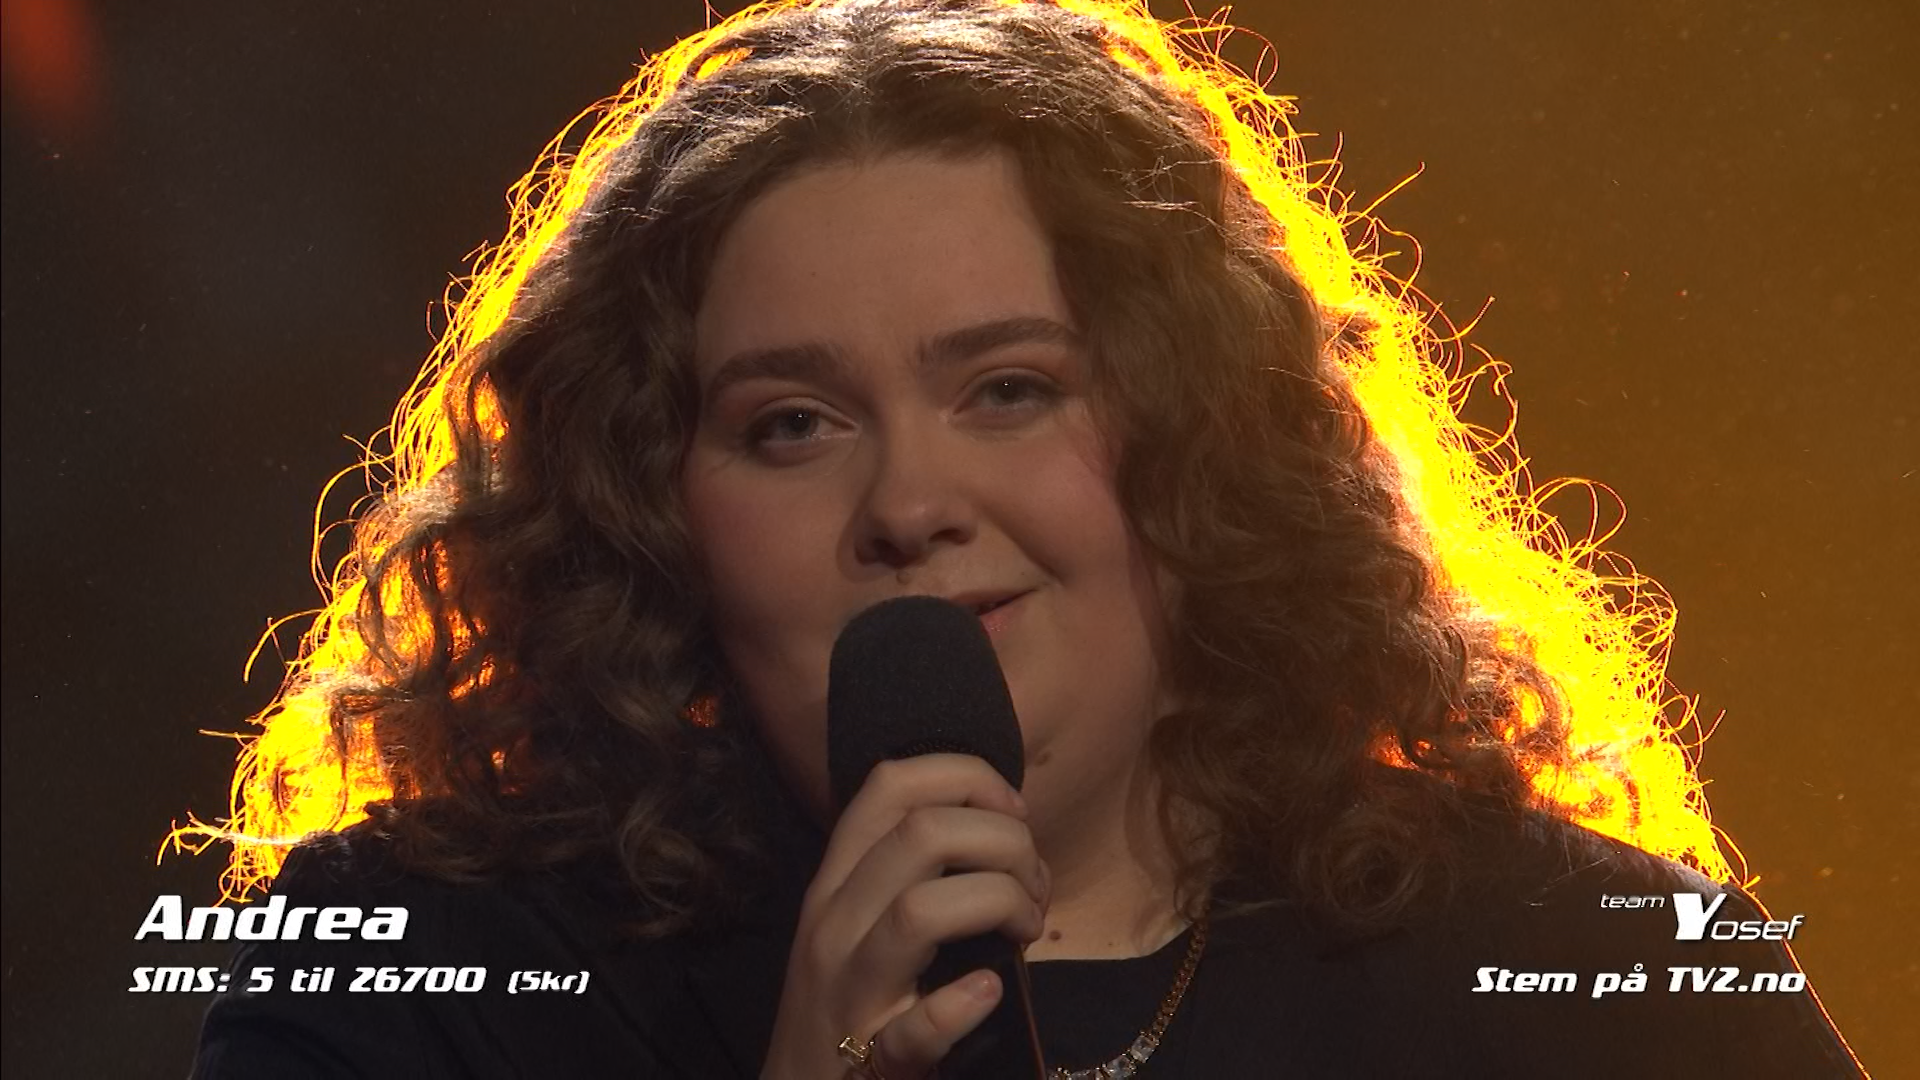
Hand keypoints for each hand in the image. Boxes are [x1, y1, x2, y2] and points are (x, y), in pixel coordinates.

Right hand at [760, 755, 1049, 1079]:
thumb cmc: (848, 1004)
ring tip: (1026, 928)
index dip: (965, 776)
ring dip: (999, 903)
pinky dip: (961, 1006)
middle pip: (921, 834)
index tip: (1013, 809)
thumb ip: (911, 872)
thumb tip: (1003, 827)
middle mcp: (834, 924)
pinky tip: (989, 991)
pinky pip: (917, 1028)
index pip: (888, 786)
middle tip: (1033, 885)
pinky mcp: (871, 1062)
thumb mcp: (857, 922)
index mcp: (836, 882)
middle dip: (1004, 840)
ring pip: (919, 910)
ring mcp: (849, 993)